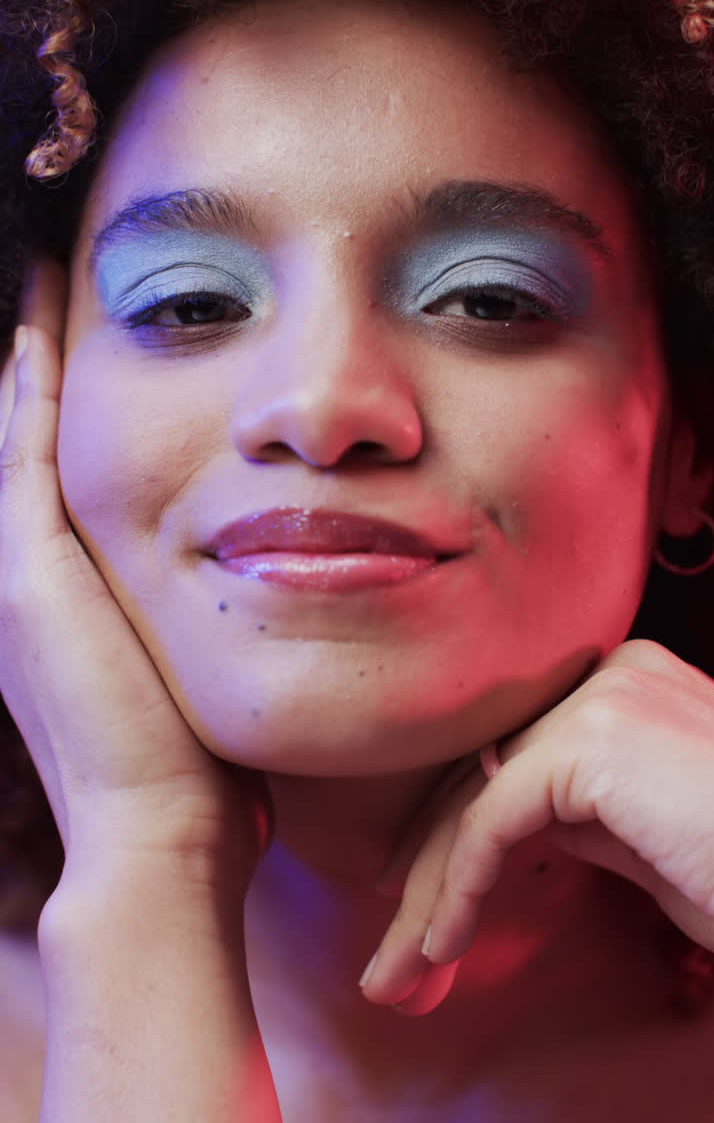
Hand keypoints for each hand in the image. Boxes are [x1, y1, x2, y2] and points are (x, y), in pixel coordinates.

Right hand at [0, 259, 272, 890]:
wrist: (161, 840)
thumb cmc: (197, 773)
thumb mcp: (195, 675)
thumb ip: (208, 628)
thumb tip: (271, 598)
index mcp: (66, 606)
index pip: (64, 485)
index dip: (64, 420)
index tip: (88, 355)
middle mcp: (29, 582)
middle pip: (27, 450)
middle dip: (37, 377)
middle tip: (46, 302)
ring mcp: (23, 577)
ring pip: (17, 442)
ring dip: (30, 368)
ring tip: (39, 291)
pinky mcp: (34, 576)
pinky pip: (26, 457)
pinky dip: (30, 394)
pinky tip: (38, 331)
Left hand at [360, 638, 713, 1013]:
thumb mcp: (647, 839)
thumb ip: (581, 815)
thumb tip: (506, 829)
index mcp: (623, 682)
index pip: (511, 758)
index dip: (453, 835)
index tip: (418, 907)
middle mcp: (607, 671)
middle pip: (485, 775)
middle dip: (430, 874)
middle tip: (394, 959)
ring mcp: (600, 696)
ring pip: (476, 800)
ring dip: (429, 896)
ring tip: (398, 973)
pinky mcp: (592, 738)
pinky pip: (493, 820)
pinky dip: (458, 889)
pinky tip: (439, 945)